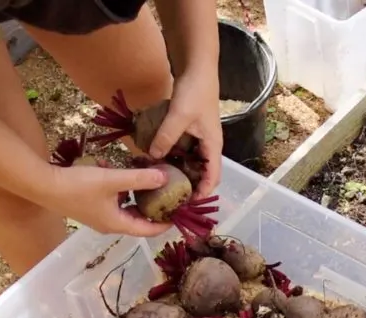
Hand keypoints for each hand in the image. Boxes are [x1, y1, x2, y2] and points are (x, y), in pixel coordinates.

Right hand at [34, 163, 174, 236]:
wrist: (43, 185)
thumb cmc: (77, 185)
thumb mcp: (112, 179)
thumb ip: (139, 179)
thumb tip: (165, 177)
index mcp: (117, 224)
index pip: (148, 230)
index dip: (165, 224)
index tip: (180, 214)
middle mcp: (109, 224)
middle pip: (139, 220)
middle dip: (154, 208)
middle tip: (169, 195)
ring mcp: (99, 216)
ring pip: (126, 209)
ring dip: (137, 197)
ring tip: (150, 183)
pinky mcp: (90, 206)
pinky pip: (114, 201)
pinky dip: (121, 191)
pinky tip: (120, 173)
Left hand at [149, 69, 222, 196]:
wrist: (198, 67)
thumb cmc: (195, 91)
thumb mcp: (178, 116)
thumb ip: (166, 137)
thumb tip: (152, 157)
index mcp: (213, 145)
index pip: (213, 177)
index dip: (203, 192)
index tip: (188, 203)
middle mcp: (209, 145)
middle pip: (202, 172)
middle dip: (190, 185)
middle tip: (171, 196)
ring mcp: (200, 138)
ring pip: (192, 162)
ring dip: (181, 172)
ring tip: (163, 181)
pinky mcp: (191, 130)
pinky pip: (184, 150)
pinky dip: (175, 157)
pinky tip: (159, 159)